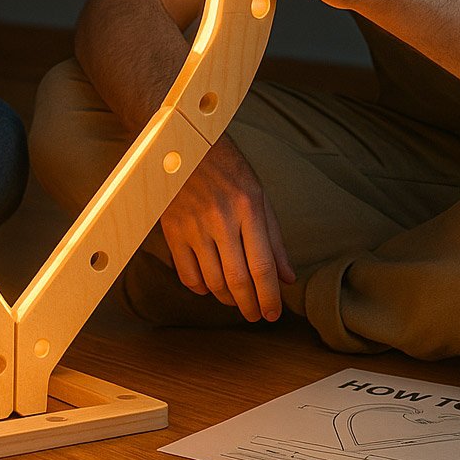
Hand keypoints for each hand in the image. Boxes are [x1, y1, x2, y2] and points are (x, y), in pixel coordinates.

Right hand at [158, 136, 294, 321]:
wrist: (182, 143)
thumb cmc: (226, 167)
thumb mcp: (258, 194)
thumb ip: (274, 238)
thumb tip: (287, 278)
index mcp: (248, 207)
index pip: (263, 266)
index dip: (270, 297)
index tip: (274, 314)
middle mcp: (221, 219)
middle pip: (238, 280)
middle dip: (251, 306)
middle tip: (257, 316)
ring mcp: (193, 226)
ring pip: (213, 282)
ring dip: (228, 300)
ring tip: (237, 301)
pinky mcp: (172, 230)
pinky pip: (187, 274)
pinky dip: (201, 288)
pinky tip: (210, 286)